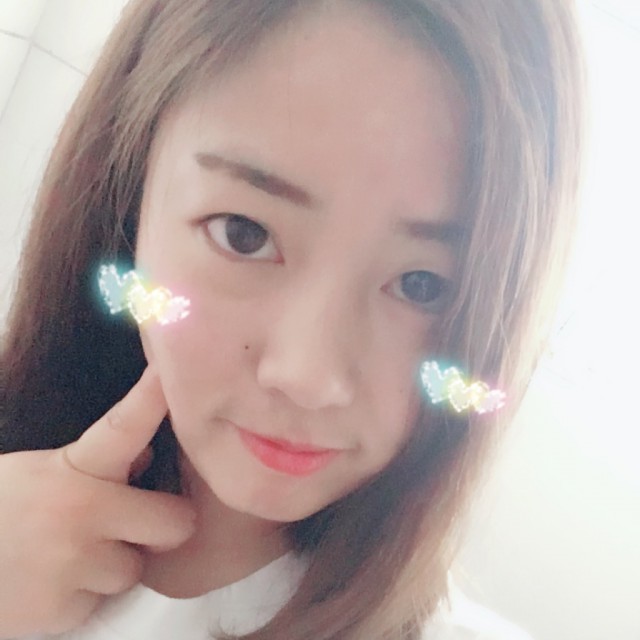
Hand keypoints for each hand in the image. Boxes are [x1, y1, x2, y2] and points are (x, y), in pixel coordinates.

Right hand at [0, 367, 195, 637]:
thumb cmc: (0, 511)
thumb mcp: (41, 472)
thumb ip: (95, 463)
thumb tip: (149, 454)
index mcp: (73, 468)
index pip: (124, 427)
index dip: (152, 399)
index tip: (173, 377)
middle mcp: (81, 512)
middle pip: (175, 522)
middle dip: (164, 525)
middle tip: (142, 522)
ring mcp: (74, 564)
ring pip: (134, 568)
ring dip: (114, 564)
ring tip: (75, 554)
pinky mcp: (63, 610)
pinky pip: (102, 602)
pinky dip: (84, 596)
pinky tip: (53, 582)